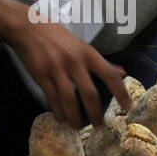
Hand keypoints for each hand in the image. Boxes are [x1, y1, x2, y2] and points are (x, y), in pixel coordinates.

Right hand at [7, 18, 129, 127]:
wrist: (28, 28)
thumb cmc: (57, 36)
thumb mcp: (82, 46)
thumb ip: (102, 61)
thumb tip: (122, 72)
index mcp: (88, 53)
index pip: (110, 75)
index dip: (121, 92)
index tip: (128, 107)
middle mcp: (75, 61)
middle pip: (89, 93)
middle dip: (96, 113)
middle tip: (100, 126)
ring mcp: (57, 69)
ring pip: (69, 99)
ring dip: (75, 117)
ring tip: (78, 128)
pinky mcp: (42, 75)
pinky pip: (52, 98)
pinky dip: (58, 111)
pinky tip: (62, 119)